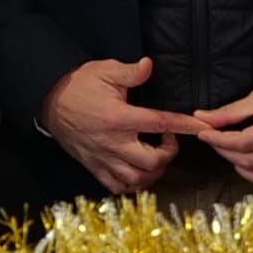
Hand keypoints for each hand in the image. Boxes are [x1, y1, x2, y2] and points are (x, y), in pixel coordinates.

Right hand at [38, 57, 201, 194]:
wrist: (49, 101)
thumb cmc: (79, 85)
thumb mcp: (105, 70)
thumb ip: (130, 72)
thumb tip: (149, 65)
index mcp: (119, 117)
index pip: (160, 123)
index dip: (185, 126)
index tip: (202, 127)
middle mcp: (113, 142)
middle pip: (151, 162)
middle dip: (168, 154)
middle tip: (168, 140)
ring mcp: (103, 158)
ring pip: (136, 179)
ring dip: (153, 172)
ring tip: (156, 158)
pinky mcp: (94, 166)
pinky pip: (117, 187)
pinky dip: (132, 184)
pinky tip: (138, 172)